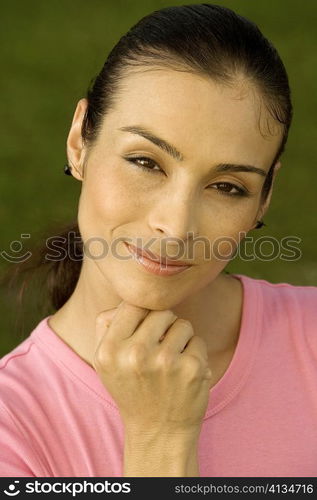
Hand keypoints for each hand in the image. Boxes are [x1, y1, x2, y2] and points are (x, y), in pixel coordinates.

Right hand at [93, 301, 211, 437]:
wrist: (158, 433)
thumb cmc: (132, 388)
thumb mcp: (105, 361)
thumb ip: (107, 324)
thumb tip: (128, 296)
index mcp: (109, 350)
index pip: (133, 304)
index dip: (143, 314)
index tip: (146, 331)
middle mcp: (135, 354)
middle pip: (161, 311)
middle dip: (164, 327)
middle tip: (159, 350)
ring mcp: (166, 362)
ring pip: (183, 324)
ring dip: (181, 339)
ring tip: (170, 363)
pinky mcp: (192, 369)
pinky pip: (198, 341)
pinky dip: (195, 354)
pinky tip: (184, 374)